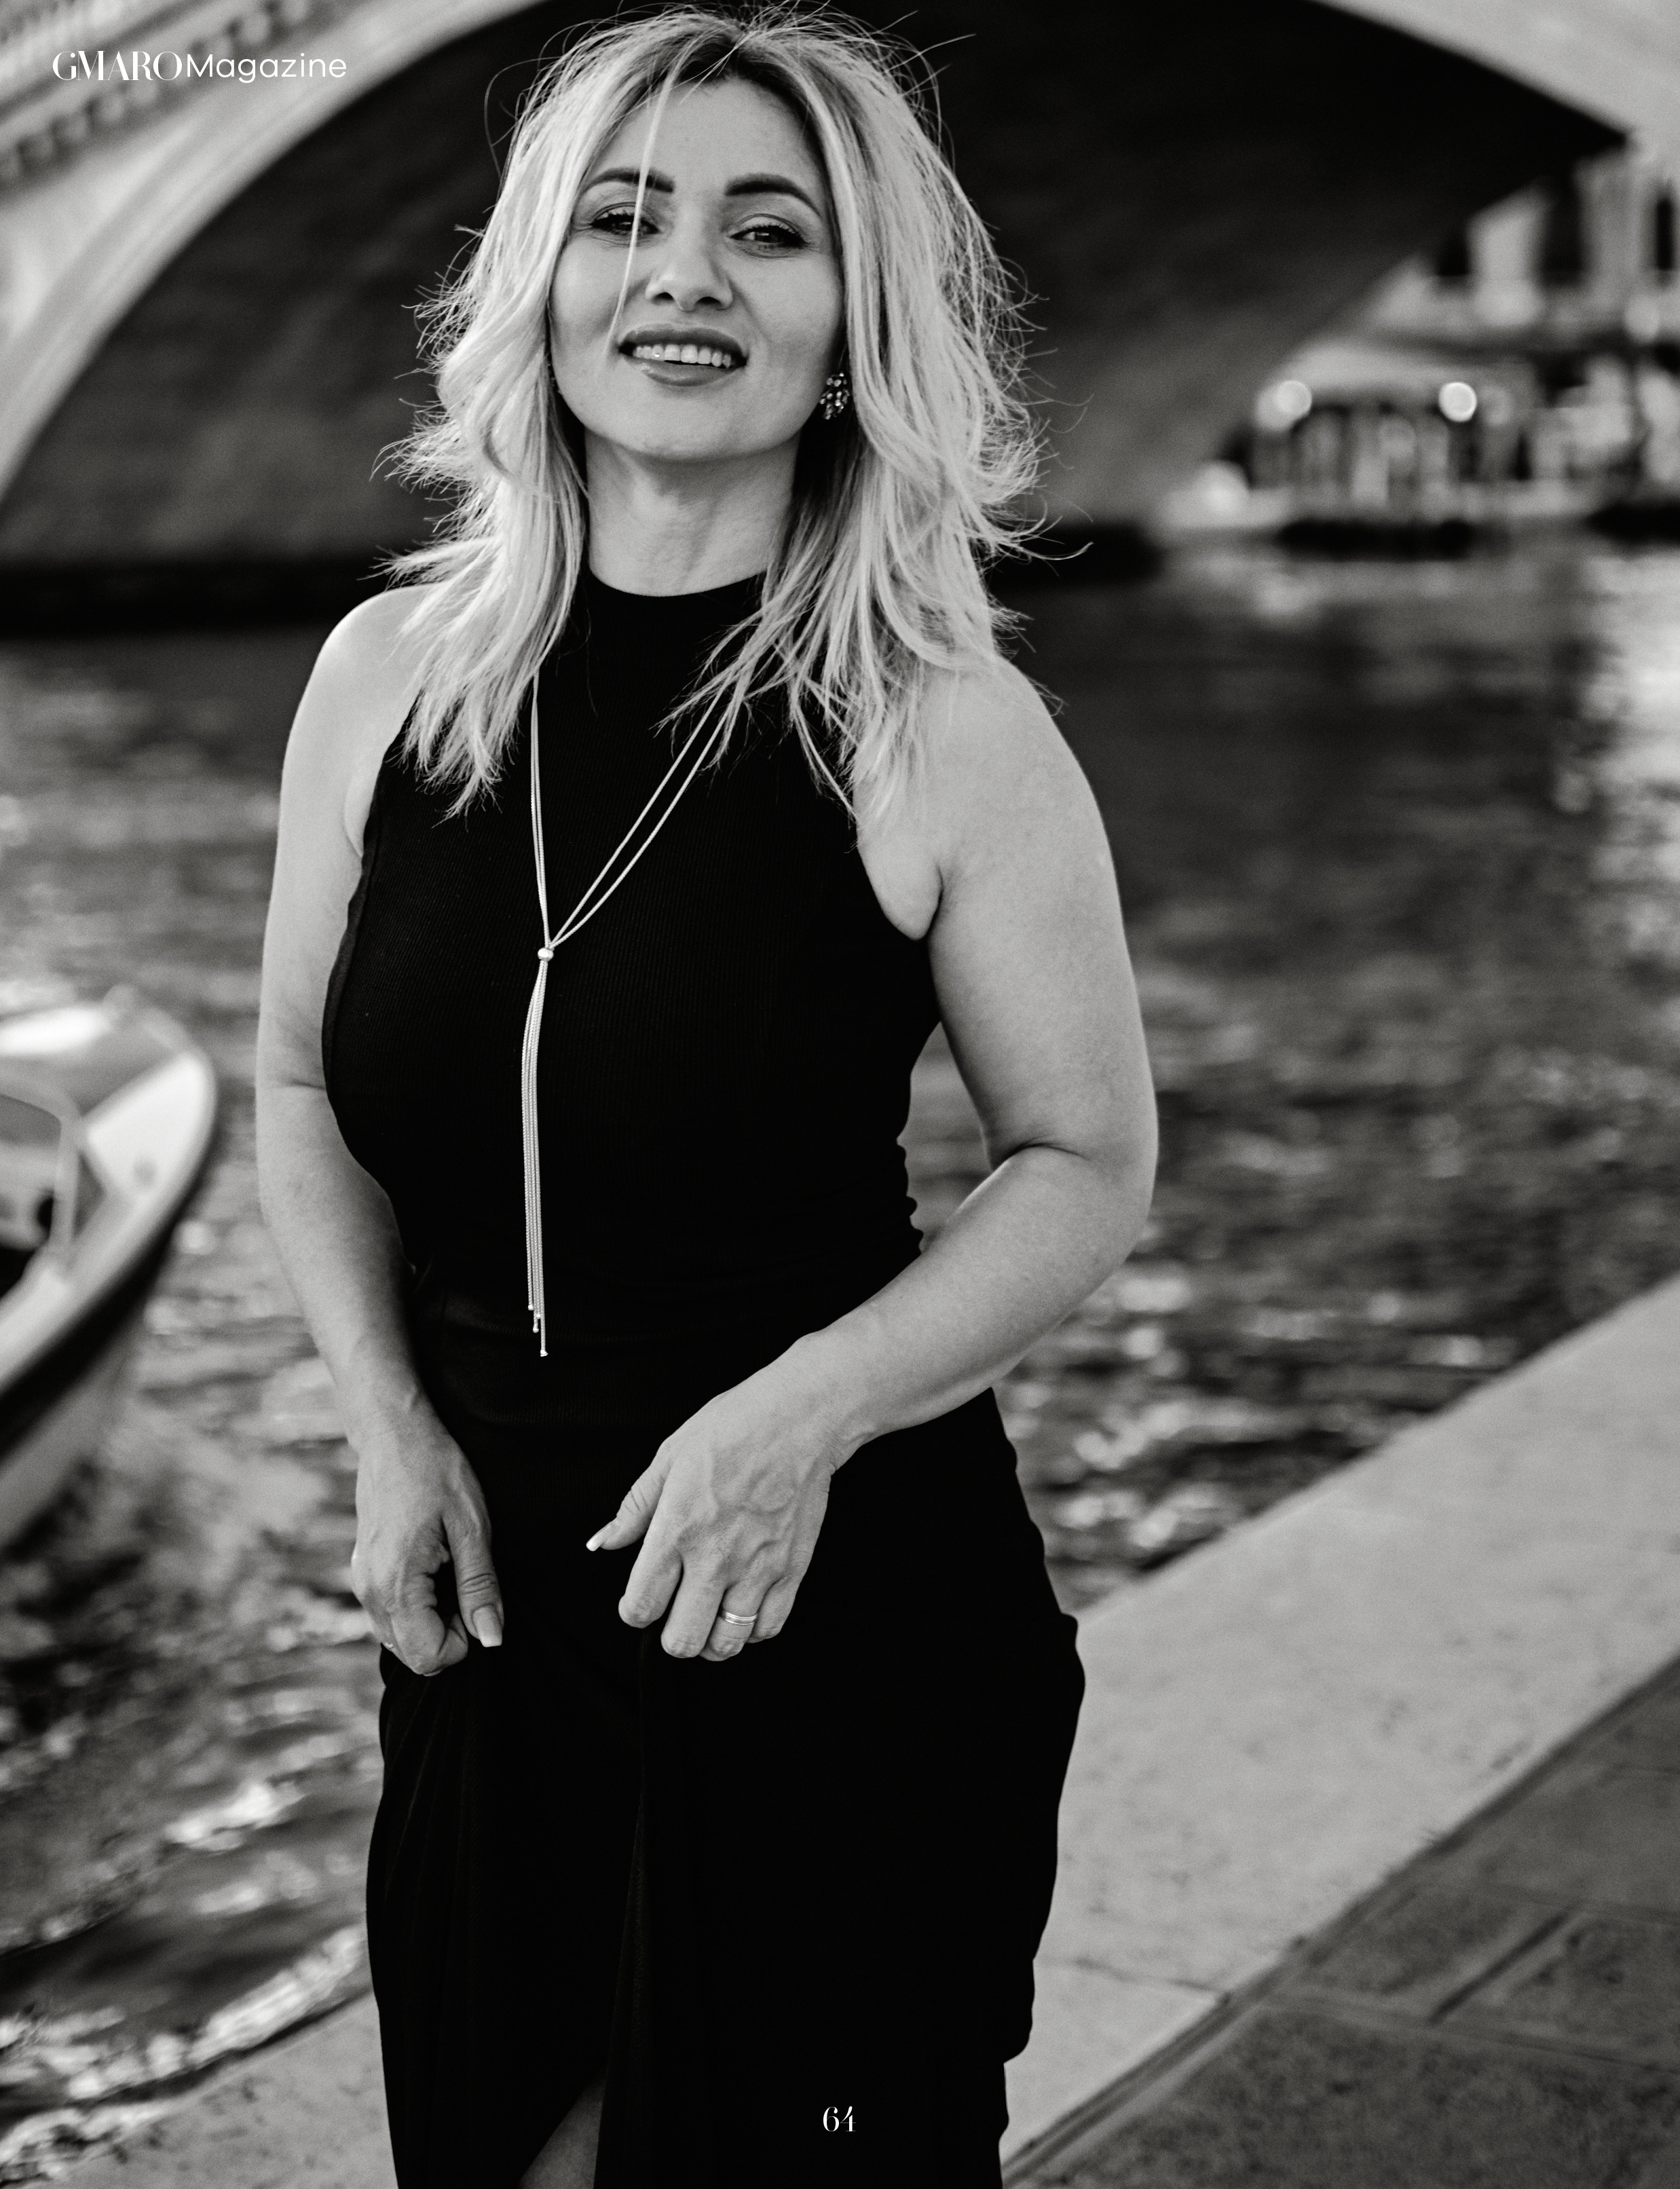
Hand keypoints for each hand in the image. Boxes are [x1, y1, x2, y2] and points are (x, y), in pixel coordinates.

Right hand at [350, 1405, 503, 1675]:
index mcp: (395, 1583)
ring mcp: (362, 1582)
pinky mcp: (363, 1572)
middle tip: (464, 1580)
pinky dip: (416, 1606)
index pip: (430, 1656)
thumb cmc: (437, 1470)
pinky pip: (390, 1614)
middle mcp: (369, 1592)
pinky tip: (431, 1565)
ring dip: (431, 1620)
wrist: (394, 1434)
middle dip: (447, 1633)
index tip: (475, 1595)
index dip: (465, 1639)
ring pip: (399, 1637)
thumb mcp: (471, 1527)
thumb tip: (491, 1639)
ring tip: (448, 1569)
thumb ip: (480, 1587)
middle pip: (413, 1654)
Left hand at [586, 1352, 851, 1663]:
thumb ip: (634, 1509)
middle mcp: (715, 1557)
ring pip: (726, 1645)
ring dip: (712, 1638)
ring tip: (709, 1615)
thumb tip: (602, 1542)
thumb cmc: (733, 1428)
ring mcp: (757, 1568)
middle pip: (682, 1641)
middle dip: (671, 1636)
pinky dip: (751, 1629)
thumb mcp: (669, 1457)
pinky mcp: (791, 1570)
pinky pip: (767, 1628)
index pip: (641, 1606)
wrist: (799, 1419)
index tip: (641, 1600)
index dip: (634, 1612)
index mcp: (677, 1529)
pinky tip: (743, 1607)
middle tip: (675, 1613)